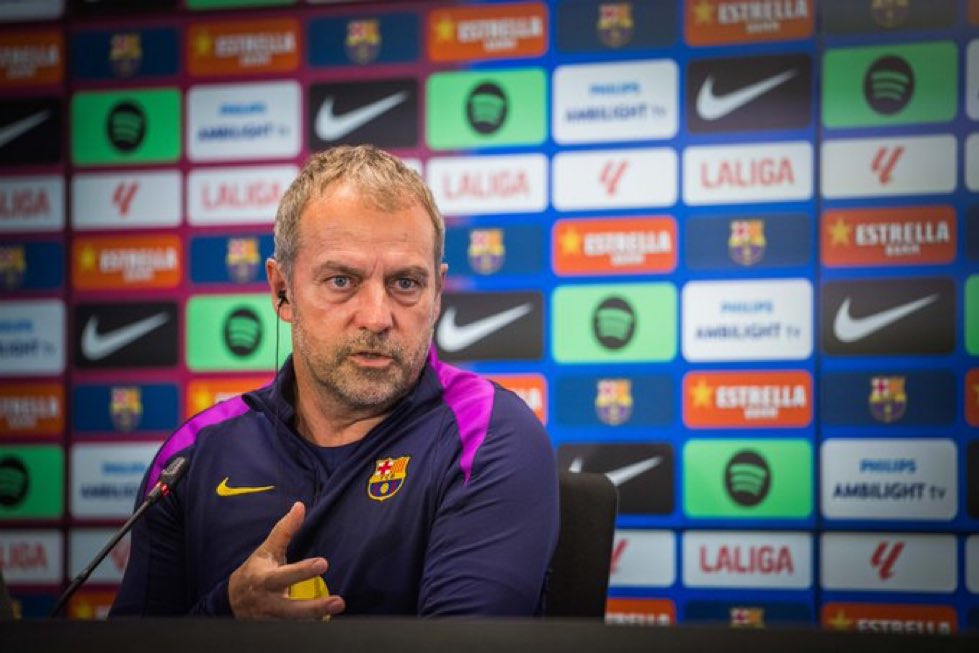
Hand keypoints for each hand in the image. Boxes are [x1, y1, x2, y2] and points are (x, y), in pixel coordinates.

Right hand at [228, 501, 345, 619]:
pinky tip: (326, 623)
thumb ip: (284, 531)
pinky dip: (307, 628)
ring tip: (337, 610)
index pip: (284, 576)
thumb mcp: (266, 550)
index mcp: (264, 580)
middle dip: (314, 607)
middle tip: (339, 601)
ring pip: (293, 623)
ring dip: (314, 619)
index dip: (302, 571)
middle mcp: (267, 602)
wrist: (232, 600)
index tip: (324, 563)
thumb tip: (300, 506)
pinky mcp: (275, 628)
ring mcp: (271, 619)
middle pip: (290, 609)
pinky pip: (293, 630)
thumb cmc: (255, 570)